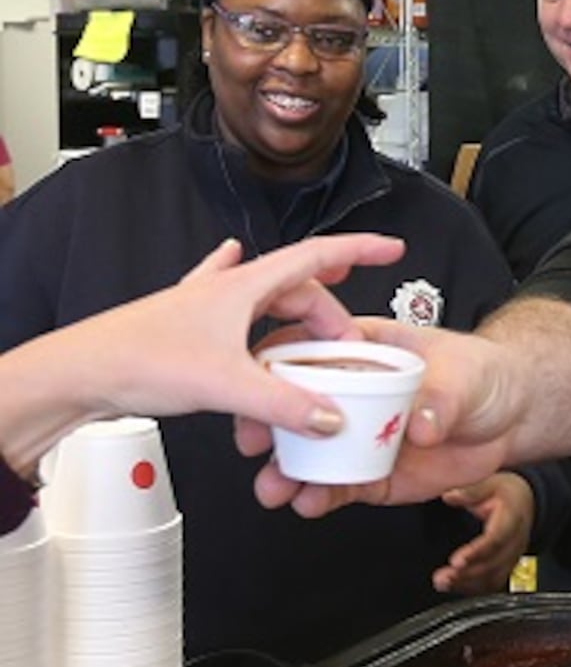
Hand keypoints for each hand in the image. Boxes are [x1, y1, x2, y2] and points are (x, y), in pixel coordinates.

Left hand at [2, 234, 404, 476]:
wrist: (82, 371)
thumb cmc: (139, 360)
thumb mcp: (226, 385)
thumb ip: (286, 404)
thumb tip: (332, 418)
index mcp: (244, 286)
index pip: (317, 256)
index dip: (359, 250)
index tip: (392, 249)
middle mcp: (227, 288)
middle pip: (299, 290)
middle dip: (332, 316)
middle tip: (349, 351)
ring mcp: (207, 305)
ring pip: (269, 302)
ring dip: (298, 319)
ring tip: (317, 344)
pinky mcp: (192, 328)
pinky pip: (235, 310)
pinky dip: (252, 307)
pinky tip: (242, 294)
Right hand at [246, 297, 570, 519]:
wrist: (509, 417)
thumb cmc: (481, 375)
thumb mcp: (463, 376)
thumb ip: (439, 399)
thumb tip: (420, 427)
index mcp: (358, 351)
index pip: (303, 351)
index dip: (273, 369)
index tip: (258, 388)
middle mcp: (348, 394)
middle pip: (292, 408)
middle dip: (267, 427)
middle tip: (255, 447)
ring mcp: (357, 436)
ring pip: (309, 454)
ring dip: (286, 472)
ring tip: (274, 488)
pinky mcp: (372, 473)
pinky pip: (338, 486)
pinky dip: (320, 496)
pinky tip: (309, 503)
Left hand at [433, 472, 534, 593]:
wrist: (527, 502)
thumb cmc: (506, 492)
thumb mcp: (491, 482)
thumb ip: (471, 491)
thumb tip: (449, 496)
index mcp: (513, 519)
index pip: (496, 539)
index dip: (476, 552)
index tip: (456, 561)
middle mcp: (516, 542)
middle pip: (493, 564)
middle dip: (467, 574)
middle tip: (443, 577)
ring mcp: (513, 557)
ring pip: (493, 577)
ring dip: (467, 584)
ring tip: (442, 583)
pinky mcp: (506, 566)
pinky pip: (492, 583)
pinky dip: (472, 587)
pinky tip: (453, 586)